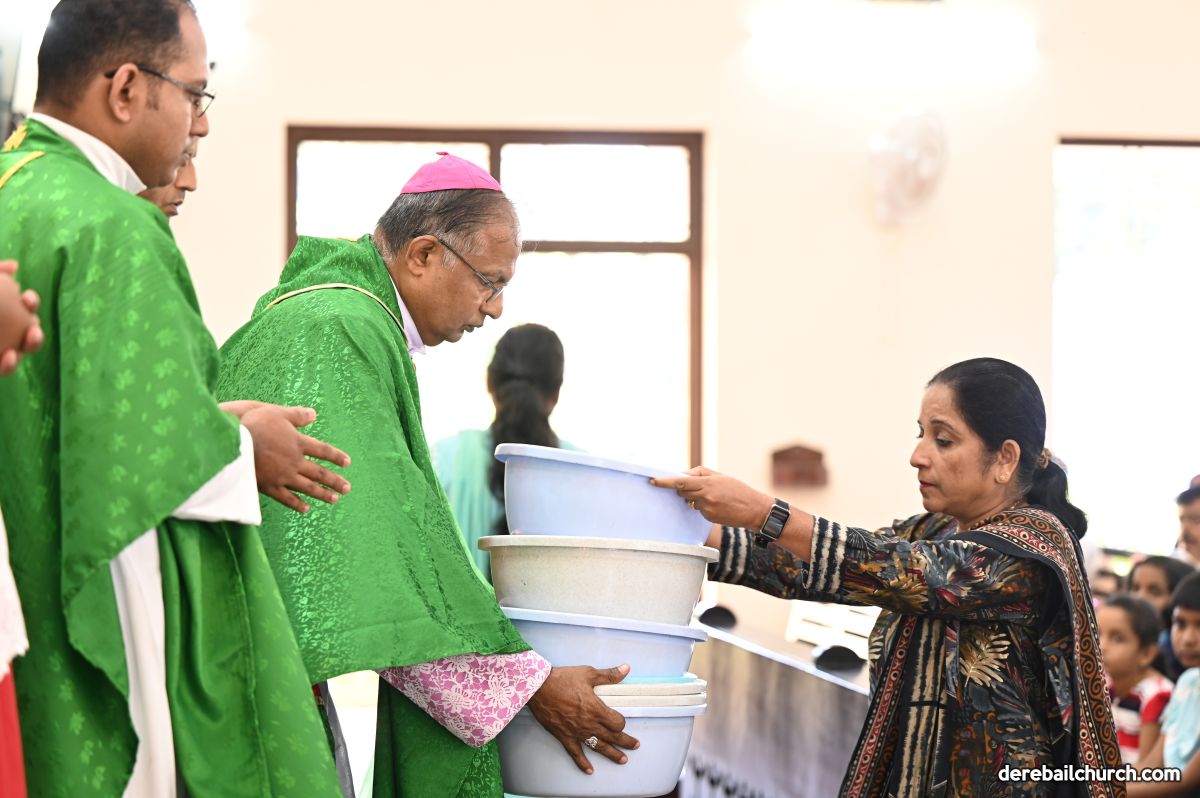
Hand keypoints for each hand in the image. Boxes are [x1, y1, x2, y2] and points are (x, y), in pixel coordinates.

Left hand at [0, 262, 43, 375]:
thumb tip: (14, 265)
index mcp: (7, 313)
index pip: (24, 308)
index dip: (30, 303)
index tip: (27, 299)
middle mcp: (7, 333)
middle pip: (28, 333)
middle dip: (36, 333)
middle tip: (33, 331)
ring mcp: (2, 350)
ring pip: (21, 353)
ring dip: (27, 350)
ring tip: (23, 348)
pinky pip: (4, 370)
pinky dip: (8, 366)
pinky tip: (8, 358)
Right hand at [240, 404, 351, 512]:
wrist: (231, 444)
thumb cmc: (253, 425)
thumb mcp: (276, 413)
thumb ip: (296, 415)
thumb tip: (314, 414)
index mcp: (297, 443)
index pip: (322, 450)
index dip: (336, 456)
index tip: (347, 463)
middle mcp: (294, 462)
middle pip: (319, 473)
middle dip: (334, 480)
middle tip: (347, 488)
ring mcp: (282, 476)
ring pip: (307, 487)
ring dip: (322, 494)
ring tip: (335, 499)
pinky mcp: (268, 487)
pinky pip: (286, 498)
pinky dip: (297, 504)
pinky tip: (306, 509)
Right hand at [526, 664, 639, 773]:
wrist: (539, 688)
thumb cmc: (562, 679)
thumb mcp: (588, 674)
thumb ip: (609, 675)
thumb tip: (625, 669)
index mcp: (596, 709)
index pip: (617, 722)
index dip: (622, 722)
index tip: (620, 720)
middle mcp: (589, 723)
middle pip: (612, 737)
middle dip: (625, 742)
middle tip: (634, 745)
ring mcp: (577, 732)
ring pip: (599, 747)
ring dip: (612, 754)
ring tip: (622, 759)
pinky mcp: (565, 736)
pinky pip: (576, 753)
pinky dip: (583, 763)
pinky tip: (589, 770)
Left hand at [650, 466, 772, 529]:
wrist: (754, 509)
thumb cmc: (738, 489)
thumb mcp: (720, 476)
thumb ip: (700, 474)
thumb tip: (683, 475)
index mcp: (707, 484)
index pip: (680, 481)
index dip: (664, 482)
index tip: (653, 481)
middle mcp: (705, 497)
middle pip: (682, 491)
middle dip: (683, 488)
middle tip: (696, 486)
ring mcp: (706, 509)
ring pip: (690, 501)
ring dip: (696, 497)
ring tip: (715, 496)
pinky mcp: (709, 518)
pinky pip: (699, 510)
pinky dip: (704, 506)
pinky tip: (718, 505)